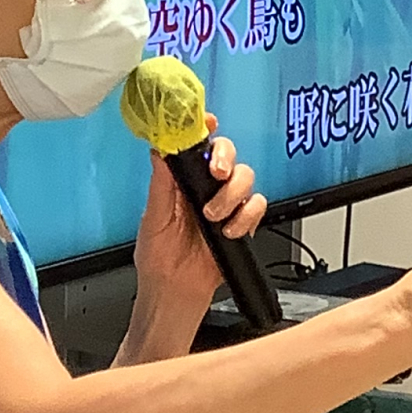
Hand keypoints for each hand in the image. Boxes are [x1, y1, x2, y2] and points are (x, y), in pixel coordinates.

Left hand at [130, 115, 265, 342]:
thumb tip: (158, 151)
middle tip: (217, 172)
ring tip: (213, 216)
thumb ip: (161, 185)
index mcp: (182, 182)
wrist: (175, 292)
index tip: (208, 120)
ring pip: (246, 178)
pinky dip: (246, 217)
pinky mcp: (242, 223)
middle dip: (226, 157)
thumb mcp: (153, 218)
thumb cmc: (158, 258)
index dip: (204, 128)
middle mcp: (206, 189)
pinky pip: (258, 206)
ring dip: (232, 195)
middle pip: (228, 155)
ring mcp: (226, 205)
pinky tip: (230, 231)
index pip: (197, 145)